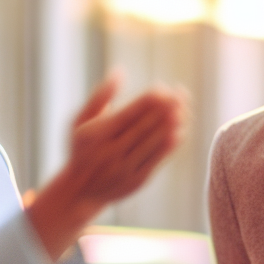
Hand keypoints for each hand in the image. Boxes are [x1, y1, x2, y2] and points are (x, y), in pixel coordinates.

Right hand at [26, 71, 187, 260]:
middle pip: (144, 126)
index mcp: (97, 135)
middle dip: (165, 108)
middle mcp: (111, 152)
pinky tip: (181, 131)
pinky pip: (157, 160)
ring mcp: (124, 168)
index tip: (163, 88)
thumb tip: (119, 72)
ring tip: (185, 109)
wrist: (78, 192)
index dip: (149, 100)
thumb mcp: (79, 122)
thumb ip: (99, 97)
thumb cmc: (81, 148)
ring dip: (172, 125)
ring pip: (153, 143)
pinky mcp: (136, 181)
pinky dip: (170, 146)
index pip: (129, 113)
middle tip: (181, 94)